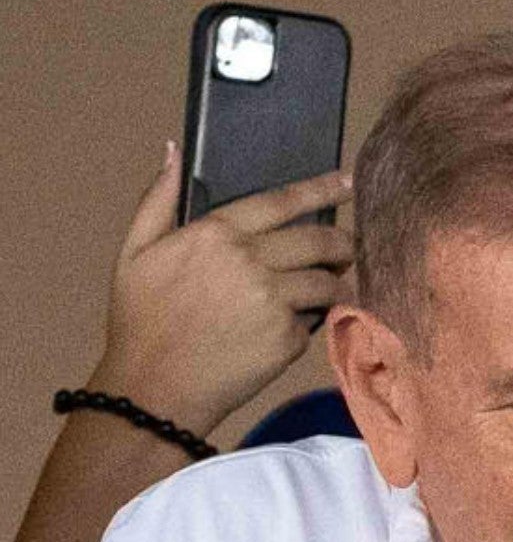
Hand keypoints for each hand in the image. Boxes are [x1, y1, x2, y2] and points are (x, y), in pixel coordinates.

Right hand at [88, 144, 353, 435]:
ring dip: (335, 283)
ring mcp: (274, 301)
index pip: (283, 202)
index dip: (323, 189)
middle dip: (343, 244)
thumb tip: (174, 151)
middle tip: (347, 250)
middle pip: (321, 241)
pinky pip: (314, 321)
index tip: (350, 182)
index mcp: (216, 234)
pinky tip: (290, 328)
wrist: (152, 389)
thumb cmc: (141, 320)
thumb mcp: (134, 253)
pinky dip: (309, 322)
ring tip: (328, 288)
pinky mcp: (288, 339)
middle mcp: (251, 262)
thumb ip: (157, 199)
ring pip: (328, 282)